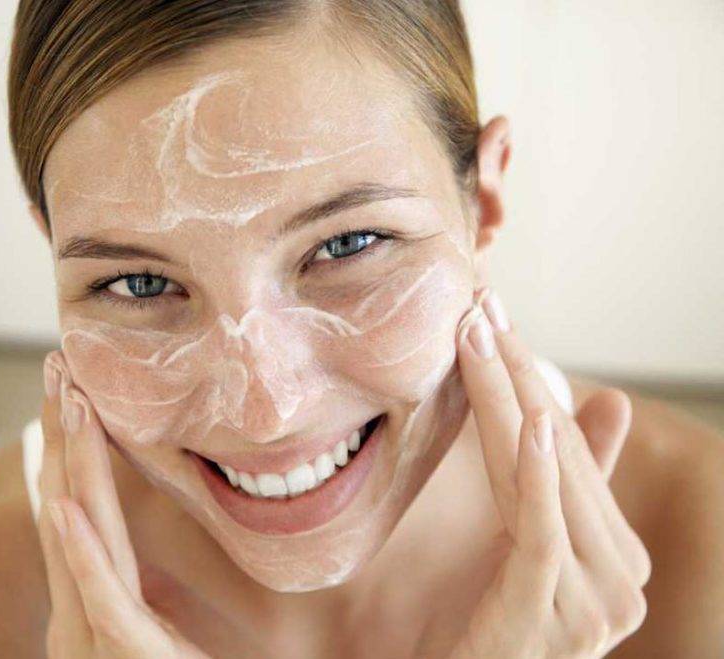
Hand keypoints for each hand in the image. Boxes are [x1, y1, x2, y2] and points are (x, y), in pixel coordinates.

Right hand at [36, 351, 207, 658]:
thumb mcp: (161, 640)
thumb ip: (141, 599)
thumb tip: (134, 555)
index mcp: (97, 604)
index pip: (83, 511)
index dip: (75, 449)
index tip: (73, 391)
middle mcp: (85, 613)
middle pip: (71, 508)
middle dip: (65, 435)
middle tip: (56, 368)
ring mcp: (96, 635)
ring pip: (79, 538)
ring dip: (71, 468)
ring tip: (66, 406)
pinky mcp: (124, 656)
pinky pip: (99, 597)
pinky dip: (78, 550)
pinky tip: (63, 504)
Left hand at [450, 289, 650, 657]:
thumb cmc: (496, 620)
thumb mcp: (534, 541)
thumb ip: (573, 481)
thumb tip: (612, 401)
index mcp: (619, 552)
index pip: (569, 447)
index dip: (533, 378)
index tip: (500, 318)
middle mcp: (620, 575)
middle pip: (556, 452)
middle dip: (516, 374)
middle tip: (483, 309)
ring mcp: (594, 600)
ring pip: (546, 478)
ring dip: (510, 400)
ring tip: (485, 337)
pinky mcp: (550, 610)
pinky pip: (542, 530)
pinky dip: (538, 473)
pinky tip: (529, 420)